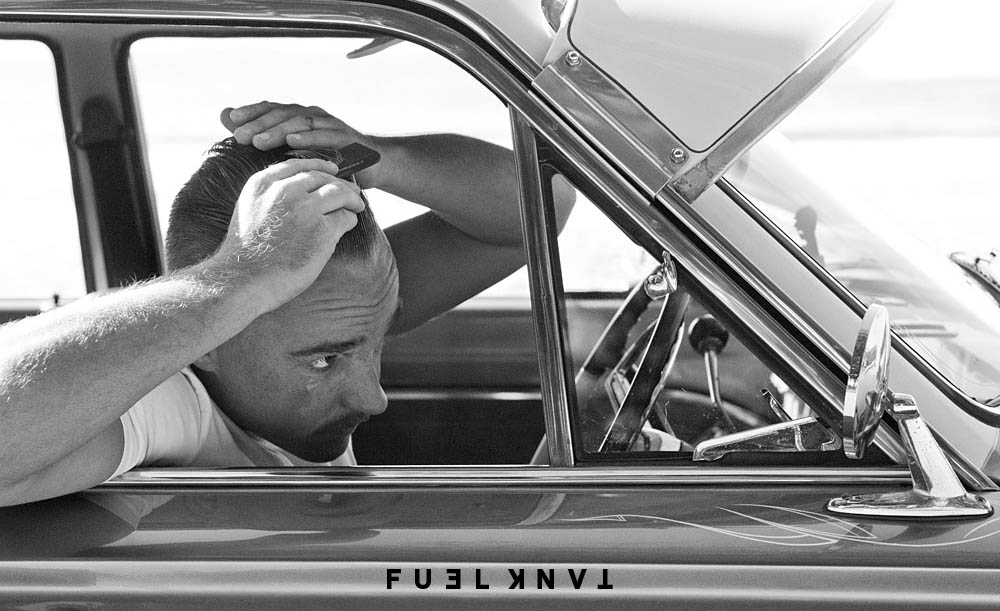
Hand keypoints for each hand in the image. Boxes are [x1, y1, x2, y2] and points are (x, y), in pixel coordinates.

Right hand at [213, 158, 366, 310]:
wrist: (243, 280)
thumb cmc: (247, 254)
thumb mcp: (250, 211)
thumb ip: (270, 195)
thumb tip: (302, 189)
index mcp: (263, 184)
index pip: (297, 165)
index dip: (319, 165)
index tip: (332, 169)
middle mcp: (284, 191)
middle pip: (322, 178)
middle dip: (341, 184)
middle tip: (353, 192)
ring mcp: (304, 209)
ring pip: (339, 193)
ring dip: (352, 199)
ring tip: (357, 206)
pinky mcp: (322, 230)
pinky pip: (345, 217)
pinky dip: (349, 220)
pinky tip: (347, 226)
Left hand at [221, 102, 384, 187]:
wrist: (374, 164)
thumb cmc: (331, 157)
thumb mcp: (296, 148)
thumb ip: (263, 133)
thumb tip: (225, 117)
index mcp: (299, 117)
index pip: (271, 108)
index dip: (251, 112)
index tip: (230, 120)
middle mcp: (313, 116)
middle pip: (282, 114)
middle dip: (259, 124)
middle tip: (238, 136)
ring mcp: (331, 125)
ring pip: (300, 122)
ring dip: (278, 131)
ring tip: (258, 141)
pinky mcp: (347, 138)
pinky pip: (326, 136)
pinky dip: (309, 138)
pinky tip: (293, 142)